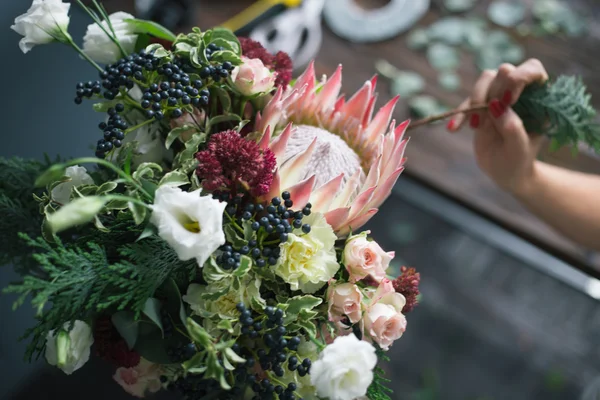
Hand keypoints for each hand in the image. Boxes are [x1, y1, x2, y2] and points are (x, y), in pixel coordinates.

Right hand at [447, 59, 548, 194]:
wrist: (504, 172)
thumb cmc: (518, 161)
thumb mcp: (518, 149)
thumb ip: (512, 127)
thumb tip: (496, 105)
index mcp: (539, 98)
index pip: (532, 69)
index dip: (519, 77)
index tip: (508, 100)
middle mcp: (519, 92)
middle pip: (503, 72)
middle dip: (492, 92)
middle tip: (487, 118)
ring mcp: (499, 97)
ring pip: (485, 80)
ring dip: (475, 100)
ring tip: (476, 126)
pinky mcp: (481, 106)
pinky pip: (467, 101)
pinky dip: (459, 114)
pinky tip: (454, 130)